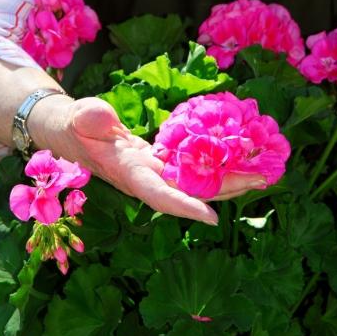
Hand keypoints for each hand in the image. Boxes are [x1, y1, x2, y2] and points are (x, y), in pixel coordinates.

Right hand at [29, 96, 264, 224]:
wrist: (75, 134)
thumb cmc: (76, 126)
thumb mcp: (80, 117)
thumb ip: (91, 118)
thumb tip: (104, 117)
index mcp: (129, 173)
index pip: (159, 195)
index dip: (185, 207)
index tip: (212, 218)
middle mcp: (148, 179)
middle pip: (191, 191)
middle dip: (225, 190)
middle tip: (261, 180)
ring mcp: (157, 172)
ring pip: (197, 181)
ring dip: (229, 179)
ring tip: (261, 172)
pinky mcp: (162, 163)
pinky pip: (193, 168)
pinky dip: (216, 165)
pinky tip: (238, 158)